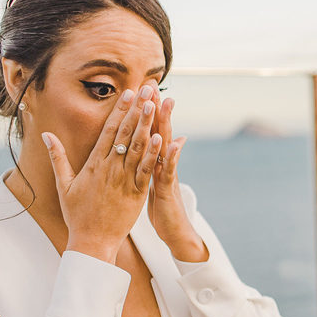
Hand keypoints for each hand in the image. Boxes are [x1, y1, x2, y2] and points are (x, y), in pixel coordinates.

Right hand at [42, 86, 162, 263]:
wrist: (91, 241)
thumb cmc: (77, 214)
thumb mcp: (63, 184)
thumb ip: (57, 157)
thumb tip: (46, 134)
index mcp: (93, 163)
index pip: (109, 130)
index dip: (120, 110)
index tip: (129, 92)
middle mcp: (109, 167)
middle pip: (126, 133)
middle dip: (137, 109)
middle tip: (147, 88)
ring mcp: (123, 180)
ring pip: (137, 148)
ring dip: (147, 124)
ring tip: (155, 104)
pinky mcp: (136, 193)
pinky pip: (146, 170)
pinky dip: (153, 154)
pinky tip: (161, 138)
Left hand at [147, 88, 208, 262]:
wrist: (176, 231)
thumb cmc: (164, 207)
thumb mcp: (158, 182)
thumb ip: (159, 161)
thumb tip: (171, 143)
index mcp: (153, 162)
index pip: (147, 131)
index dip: (144, 111)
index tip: (140, 89)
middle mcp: (162, 164)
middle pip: (158, 131)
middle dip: (156, 109)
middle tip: (154, 85)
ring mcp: (167, 175)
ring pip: (166, 146)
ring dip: (166, 125)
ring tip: (166, 104)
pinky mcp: (169, 190)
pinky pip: (169, 171)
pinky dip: (172, 157)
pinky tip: (174, 142)